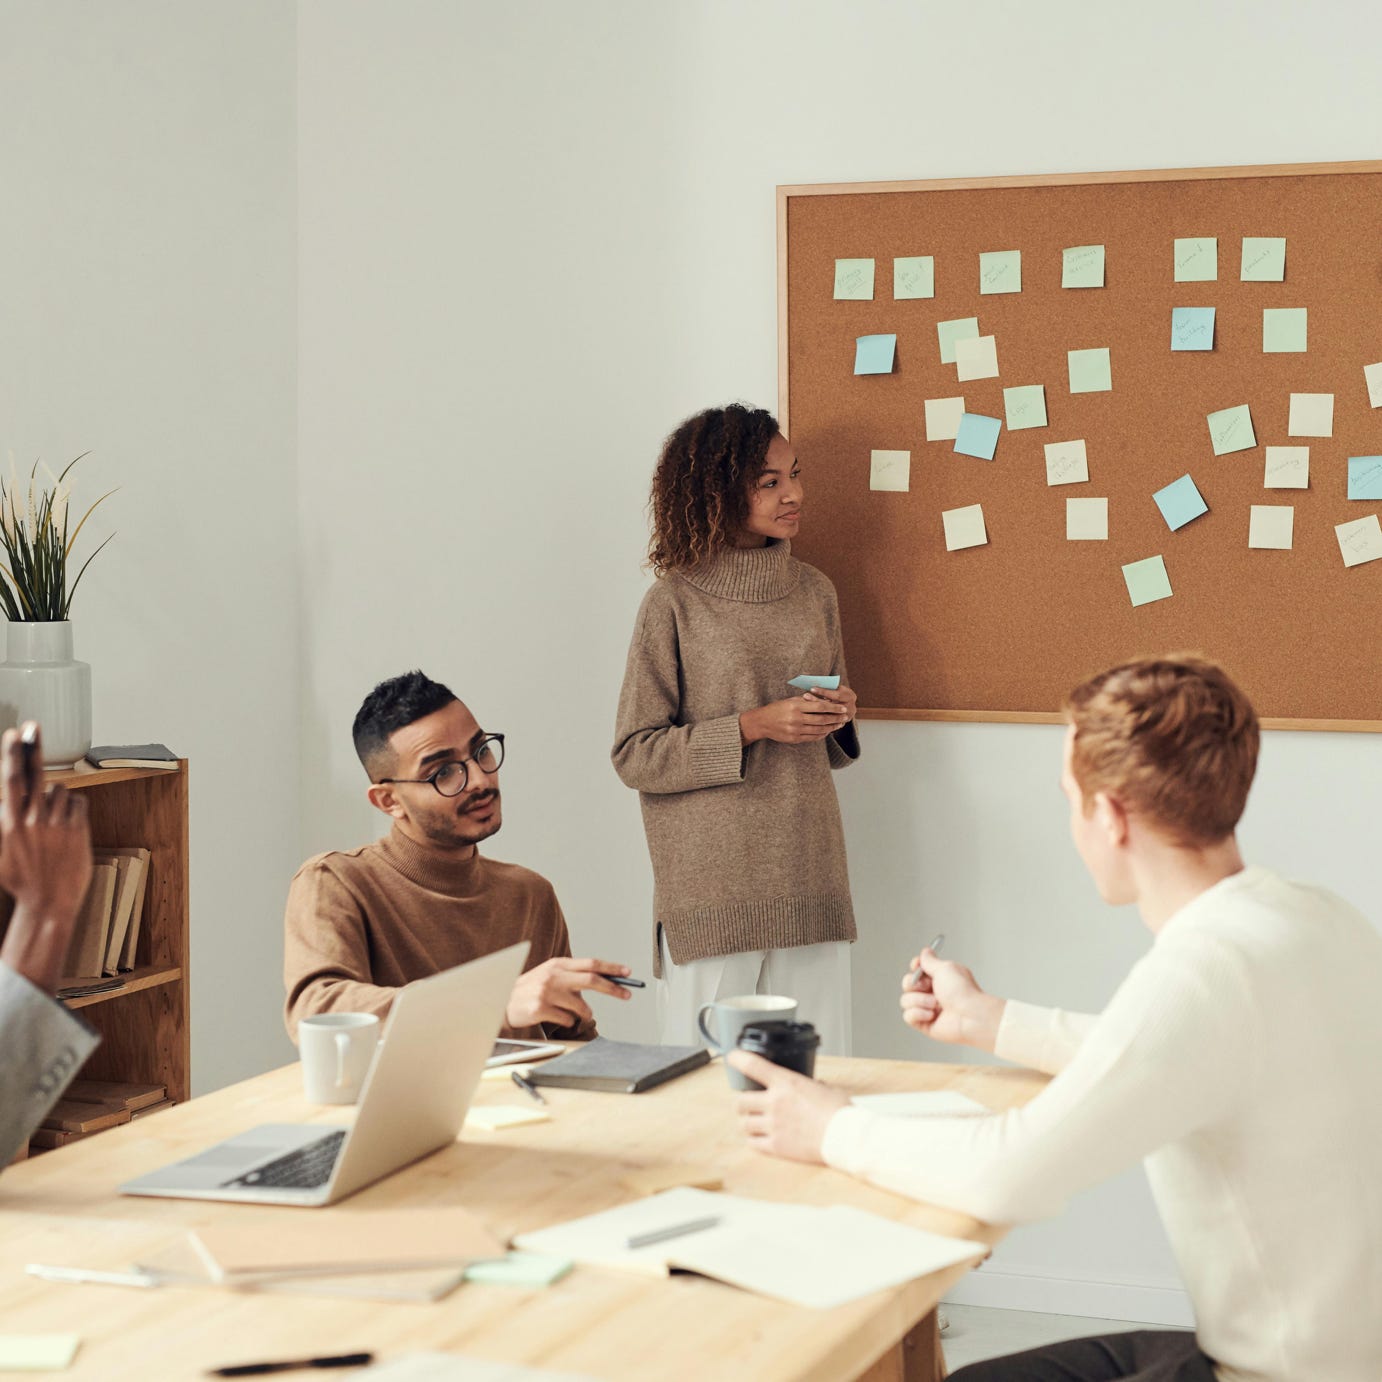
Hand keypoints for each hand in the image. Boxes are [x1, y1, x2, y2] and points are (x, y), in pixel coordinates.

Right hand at [0, 723, 93, 993]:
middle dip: (30, 748)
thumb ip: (6, 824)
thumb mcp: (4, 851)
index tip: (14, 733)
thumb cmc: (24, 880)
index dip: (11, 754)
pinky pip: (78, 803)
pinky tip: (69, 828)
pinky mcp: (77, 829)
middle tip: (32, 725)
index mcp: (10, 824)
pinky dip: (75, 809)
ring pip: (59, 790)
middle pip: (31, 774)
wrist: (49, 904)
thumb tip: (6, 805)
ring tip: (53, 826)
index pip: (10, 781)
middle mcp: (32, 820)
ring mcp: (56, 824)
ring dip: (57, 800)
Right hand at [505, 956, 631, 1028]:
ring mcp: (546, 992)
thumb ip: (573, 977)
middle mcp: (553, 975)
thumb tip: (604, 981)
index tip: (628, 972)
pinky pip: (567, 1020)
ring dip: (583, 1013)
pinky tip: (555, 1018)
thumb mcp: (550, 976)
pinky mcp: (540, 1008)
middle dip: (612, 988)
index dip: (611, 967)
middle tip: (627, 994)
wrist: (500, 1002)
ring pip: (580, 1006)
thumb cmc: (531, 990)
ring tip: (573, 1013)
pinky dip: (567, 1022)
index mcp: (557, 964)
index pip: (591, 963)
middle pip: (592, 979)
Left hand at [728, 1050, 849, 1162]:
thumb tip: (813, 1086)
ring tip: (753, 1122)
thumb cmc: (840, 1112)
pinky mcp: (776, 1146)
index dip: (738, 1059)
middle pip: (739, 1101)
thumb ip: (812, 1086)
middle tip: (746, 1103)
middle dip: (740, 1102)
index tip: (732, 1057)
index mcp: (786, 1083)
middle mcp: (774, 1103)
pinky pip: (753, 1143)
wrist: (845, 1137)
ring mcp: (773, 1125)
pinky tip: (760, 1138)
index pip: (752, 1065)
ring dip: (746, 1121)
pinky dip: (754, 1139)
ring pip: (743, 1123)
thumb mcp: (825, 1088)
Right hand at [739, 694, 849, 745]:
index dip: (833, 707)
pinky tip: (827, 731)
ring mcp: (795, 730)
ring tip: (839, 724)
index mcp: (796, 706)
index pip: (820, 706)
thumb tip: (824, 699)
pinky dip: (821, 734)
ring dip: (831, 727)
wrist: (762, 722)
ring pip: (818, 729)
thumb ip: (806, 700)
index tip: (842, 708)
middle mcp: (796, 718)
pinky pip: (812, 737)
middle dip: (835, 718)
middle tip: (845, 717)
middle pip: (821, 719)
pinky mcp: (794, 739)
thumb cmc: (777, 708)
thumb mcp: (790, 700)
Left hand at [802, 683, 856, 722]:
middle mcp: (851, 708)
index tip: (812, 688)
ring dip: (815, 710)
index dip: (824, 692)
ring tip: (804, 704)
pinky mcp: (840, 724)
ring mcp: (846, 718)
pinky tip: (807, 715)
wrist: (843, 704)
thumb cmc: (835, 692)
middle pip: (832, 706)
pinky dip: (817, 718)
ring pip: (828, 715)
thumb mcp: (834, 687)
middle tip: (805, 695)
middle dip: (817, 700)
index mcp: (850, 696)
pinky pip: (827, 722)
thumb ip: (826, 686)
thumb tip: (810, 682)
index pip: (837, 695)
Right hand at [900, 948, 1004, 1053]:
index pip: (917, 970)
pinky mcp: (925, 1023)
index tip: (917, 965)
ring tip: (936, 1004)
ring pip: (905, 1000)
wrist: (971, 1016)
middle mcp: (932, 993)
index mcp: (939, 979)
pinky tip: (932, 1015)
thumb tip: (925, 951)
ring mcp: (927, 1008)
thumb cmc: (963, 992)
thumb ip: (930, 961)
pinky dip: (918, 1014)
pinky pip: (908, 1016)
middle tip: (929, 987)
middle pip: (907, 984)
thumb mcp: (945, 968)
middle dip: (915, 985)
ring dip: (920, 1000)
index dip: (915, 967)